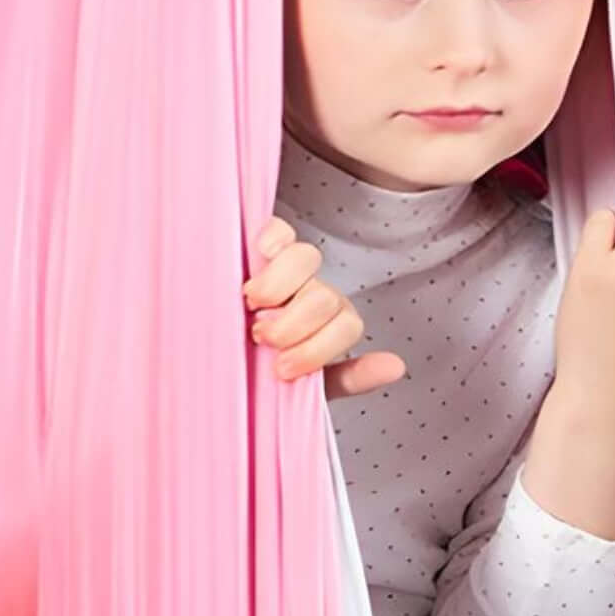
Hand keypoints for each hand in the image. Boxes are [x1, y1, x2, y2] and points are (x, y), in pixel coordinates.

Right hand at [242, 215, 405, 395]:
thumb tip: (396, 366)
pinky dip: (272, 239)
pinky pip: (278, 229)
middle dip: (292, 325)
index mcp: (332, 323)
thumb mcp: (307, 385)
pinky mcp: (261, 250)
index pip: (347, 325)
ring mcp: (288, 270)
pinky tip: (259, 257)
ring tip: (251, 304)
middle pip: (324, 296)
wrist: (218, 366)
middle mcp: (314, 292)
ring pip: (306, 258)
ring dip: (278, 285)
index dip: (316, 349)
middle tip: (260, 339)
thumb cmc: (261, 375)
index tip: (281, 370)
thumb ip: (349, 378)